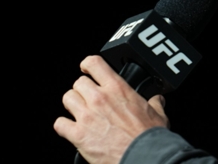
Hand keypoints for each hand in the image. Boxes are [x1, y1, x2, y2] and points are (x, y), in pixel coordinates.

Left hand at [54, 55, 169, 163]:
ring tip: (80, 113)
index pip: (94, 63)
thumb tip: (157, 100)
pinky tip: (72, 130)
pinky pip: (60, 124)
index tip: (87, 70)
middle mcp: (99, 98)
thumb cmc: (150, 138)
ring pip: (67, 98)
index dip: (88, 65)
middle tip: (89, 100)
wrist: (144, 158)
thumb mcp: (158, 115)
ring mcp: (87, 116)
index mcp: (117, 88)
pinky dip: (64, 127)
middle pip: (78, 82)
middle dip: (82, 91)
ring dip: (73, 105)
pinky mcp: (78, 135)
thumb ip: (155, 103)